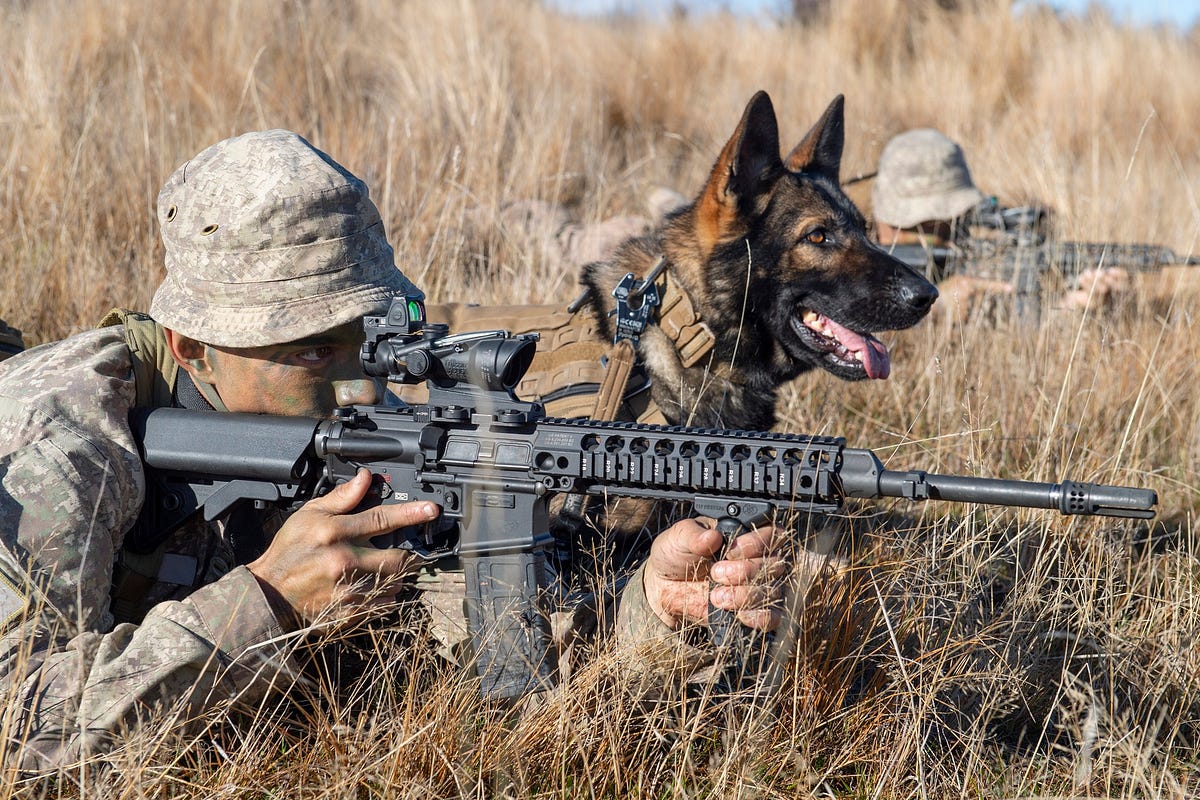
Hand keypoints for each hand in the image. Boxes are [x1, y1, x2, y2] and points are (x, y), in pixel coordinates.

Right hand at [247, 468, 439, 622]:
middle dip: (408, 554)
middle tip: (406, 551)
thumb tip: (365, 479)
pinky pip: (383, 604)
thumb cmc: (289, 551)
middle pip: (397, 557)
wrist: (269, 594)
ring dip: (397, 575)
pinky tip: (373, 587)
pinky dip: (386, 595)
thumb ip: (341, 498)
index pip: (381, 519)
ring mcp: (348, 590)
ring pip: (394, 582)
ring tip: (382, 569)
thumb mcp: (309, 515)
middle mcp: (345, 562)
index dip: (410, 513)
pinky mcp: (349, 612)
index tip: (431, 509)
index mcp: (335, 533)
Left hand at [642, 517, 789, 631]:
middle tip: (716, 573)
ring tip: (716, 596)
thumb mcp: (679, 537)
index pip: (772, 533)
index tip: (730, 551)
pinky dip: (759, 617)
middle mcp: (759, 558)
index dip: (756, 543)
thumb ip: (694, 535)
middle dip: (745, 571)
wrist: (663, 587)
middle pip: (775, 564)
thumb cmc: (676, 554)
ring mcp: (758, 586)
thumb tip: (712, 536)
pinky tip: (739, 614)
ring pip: (773, 590)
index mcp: (746, 533)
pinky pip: (772, 617)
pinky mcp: (754, 611)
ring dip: (745, 595)